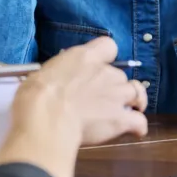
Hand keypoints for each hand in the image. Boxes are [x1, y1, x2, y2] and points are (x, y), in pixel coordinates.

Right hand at [12, 36, 147, 147]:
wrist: (47, 118)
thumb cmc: (37, 95)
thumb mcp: (44, 73)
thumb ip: (60, 74)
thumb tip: (58, 83)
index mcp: (85, 57)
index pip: (108, 46)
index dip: (106, 57)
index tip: (99, 66)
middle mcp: (105, 72)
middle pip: (120, 75)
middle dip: (114, 85)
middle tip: (101, 98)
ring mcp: (116, 95)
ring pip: (136, 93)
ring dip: (134, 101)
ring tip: (130, 109)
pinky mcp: (120, 119)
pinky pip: (139, 122)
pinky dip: (139, 126)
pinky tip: (135, 131)